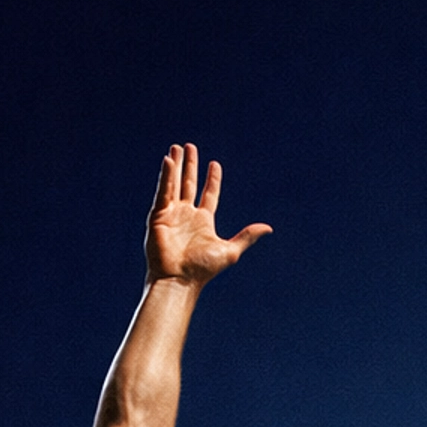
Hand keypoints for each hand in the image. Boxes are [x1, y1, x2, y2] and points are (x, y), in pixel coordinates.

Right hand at [145, 143, 269, 286]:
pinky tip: (169, 160)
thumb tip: (268, 228)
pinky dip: (166, 177)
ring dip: (176, 165)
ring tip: (177, 147)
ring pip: (174, 184)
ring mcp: (172, 214)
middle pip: (189, 184)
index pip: (209, 195)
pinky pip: (163, 191)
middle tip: (189, 146)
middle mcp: (187, 215)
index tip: (214, 164)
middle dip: (190, 166)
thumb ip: (247, 237)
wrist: (179, 279)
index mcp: (203, 221)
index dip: (212, 180)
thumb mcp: (230, 251)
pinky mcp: (158, 215)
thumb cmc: (203, 270)